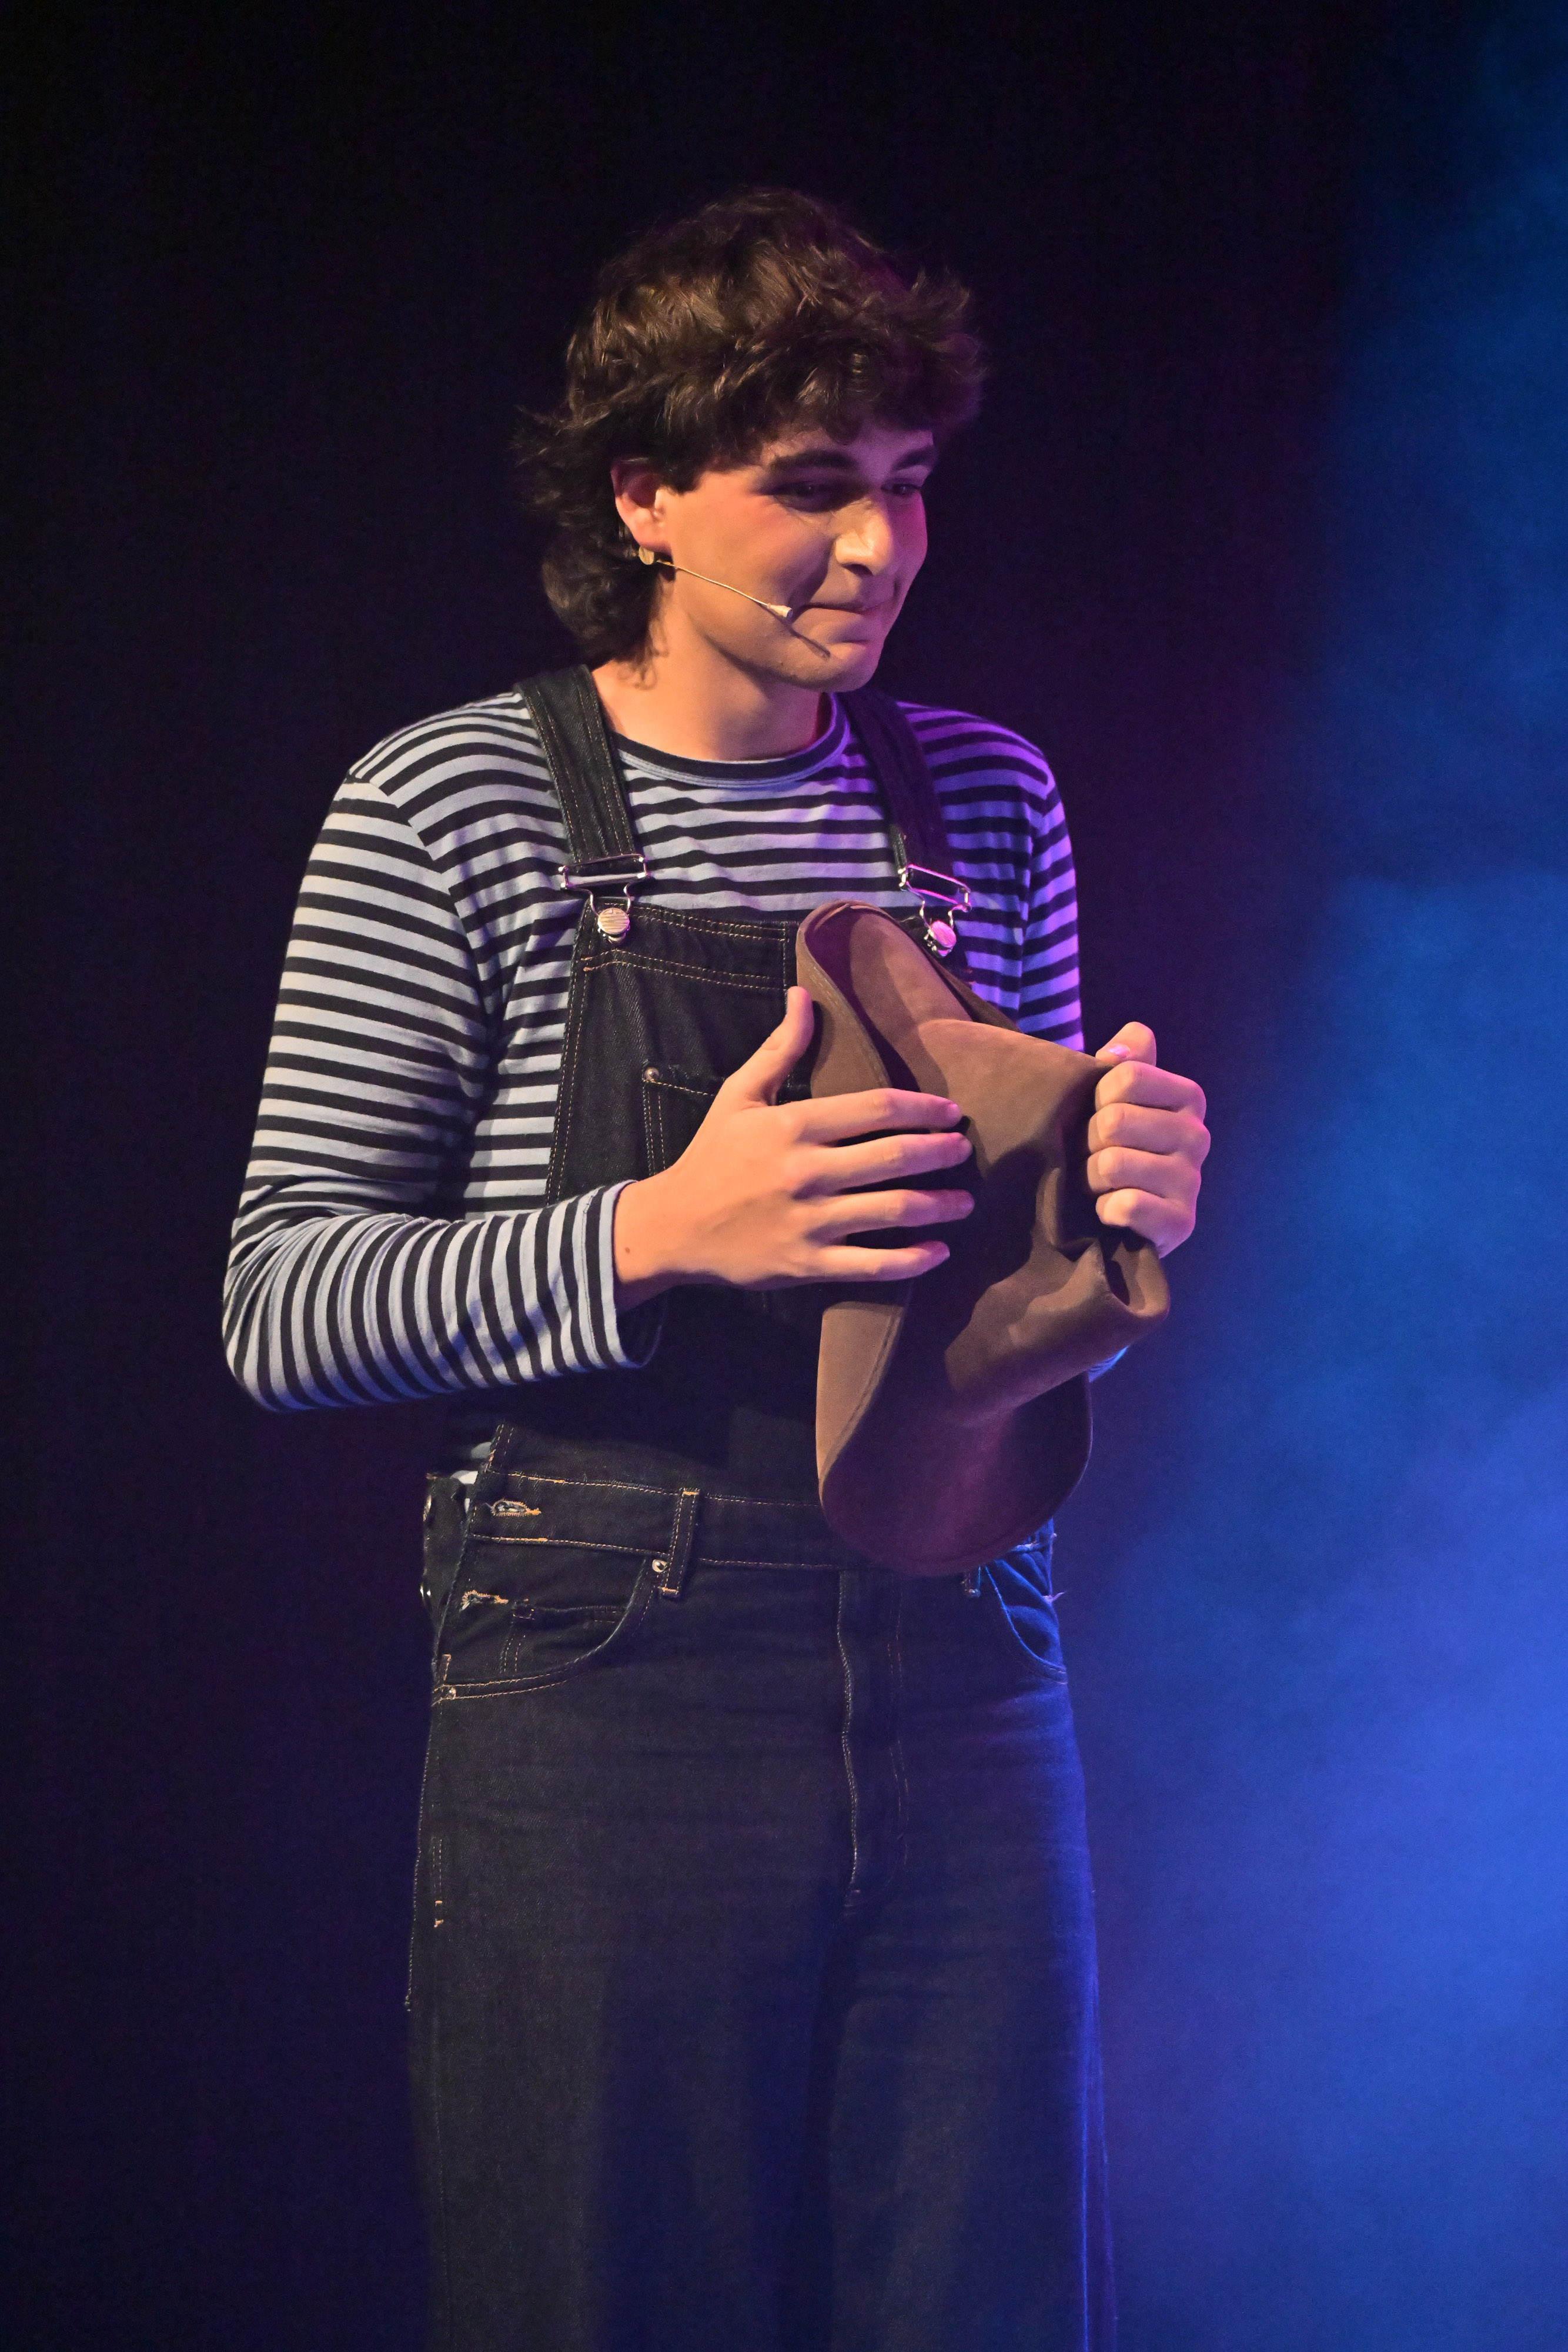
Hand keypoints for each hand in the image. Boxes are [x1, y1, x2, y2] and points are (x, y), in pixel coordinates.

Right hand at [613, 986, 974, 1308]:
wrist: (673, 1227)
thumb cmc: (712, 1157)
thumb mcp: (739, 1095)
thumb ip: (780, 1049)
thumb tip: (802, 996)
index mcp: (793, 1126)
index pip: (877, 1109)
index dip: (923, 1108)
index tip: (951, 1112)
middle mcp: (805, 1172)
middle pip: (894, 1157)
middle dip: (940, 1152)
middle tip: (963, 1150)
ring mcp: (808, 1222)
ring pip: (893, 1212)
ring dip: (939, 1206)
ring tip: (963, 1201)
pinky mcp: (807, 1264)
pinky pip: (872, 1265)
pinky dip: (912, 1261)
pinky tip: (938, 1252)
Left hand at [1086, 1022, 1208, 1257]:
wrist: (1121, 1215)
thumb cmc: (1113, 1145)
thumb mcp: (1113, 1095)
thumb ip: (1124, 1059)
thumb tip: (1120, 1051)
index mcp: (1188, 1096)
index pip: (1126, 1075)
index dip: (1094, 1096)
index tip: (1096, 1114)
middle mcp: (1198, 1136)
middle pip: (1114, 1121)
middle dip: (1086, 1142)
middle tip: (1093, 1155)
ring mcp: (1192, 1181)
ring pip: (1112, 1165)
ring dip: (1089, 1179)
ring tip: (1100, 1184)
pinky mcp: (1181, 1222)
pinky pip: (1126, 1206)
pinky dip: (1104, 1211)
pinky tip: (1111, 1211)